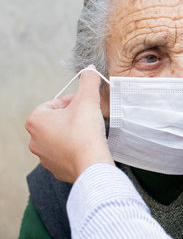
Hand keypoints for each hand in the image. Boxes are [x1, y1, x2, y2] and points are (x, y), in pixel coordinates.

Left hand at [25, 66, 113, 182]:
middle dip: (72, 117)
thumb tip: (89, 69)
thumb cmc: (85, 133)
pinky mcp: (57, 169)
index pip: (54, 103)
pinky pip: (65, 154)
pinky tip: (87, 146)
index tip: (85, 103)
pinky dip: (75, 149)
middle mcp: (35, 140)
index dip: (72, 101)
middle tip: (88, 116)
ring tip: (89, 132)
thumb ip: (88, 81)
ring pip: (60, 138)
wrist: (91, 163)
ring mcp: (44, 157)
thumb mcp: (88, 100)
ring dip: (73, 133)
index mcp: (36, 121)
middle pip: (56, 121)